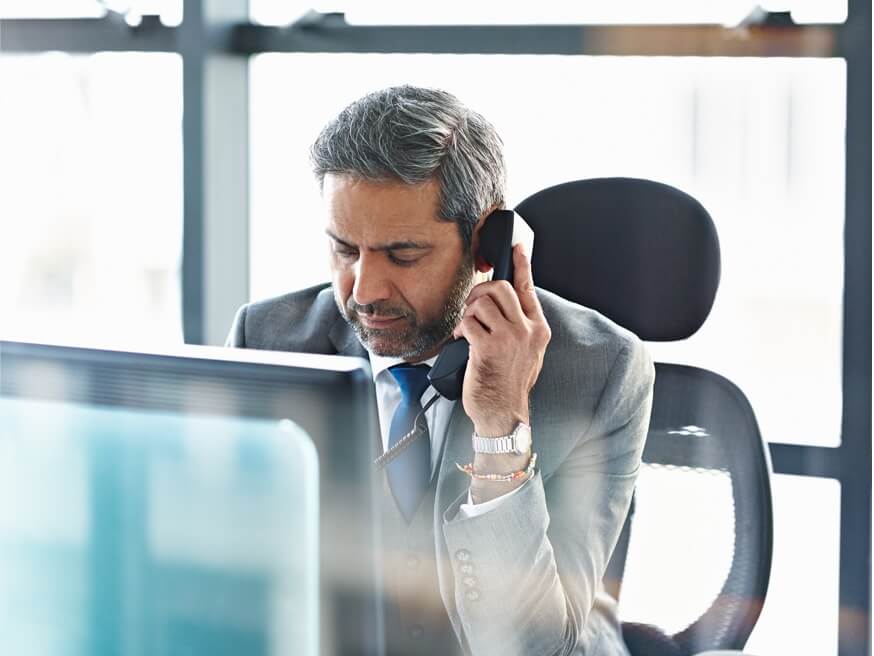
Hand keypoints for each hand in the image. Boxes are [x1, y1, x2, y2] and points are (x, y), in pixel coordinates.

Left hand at [452, 243, 551, 437]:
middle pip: (500, 288)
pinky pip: (468, 322)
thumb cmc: (510, 384)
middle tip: (473, 306)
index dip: (522, 264)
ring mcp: (508, 339)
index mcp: (538, 329)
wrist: (504, 414)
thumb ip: (521, 327)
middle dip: (480, 291)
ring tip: (468, 329)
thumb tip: (502, 305)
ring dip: (468, 312)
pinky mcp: (488, 348)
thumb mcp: (528, 353)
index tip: (517, 246)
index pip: (528, 288)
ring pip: (481, 303)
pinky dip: (460, 329)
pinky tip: (463, 342)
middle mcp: (527, 331)